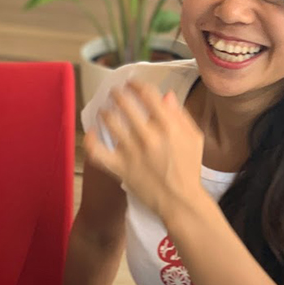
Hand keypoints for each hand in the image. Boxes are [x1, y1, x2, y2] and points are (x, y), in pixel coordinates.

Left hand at [85, 80, 204, 221]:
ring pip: (110, 122)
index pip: (147, 95)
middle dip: (117, 94)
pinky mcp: (120, 167)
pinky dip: (90, 140)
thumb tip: (165, 94)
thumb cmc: (189, 168)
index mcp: (169, 126)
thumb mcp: (193, 137)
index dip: (136, 85)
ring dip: (104, 112)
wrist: (180, 200)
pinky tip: (90, 132)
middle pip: (125, 105)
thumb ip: (180, 114)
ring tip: (104, 110)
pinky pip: (97, 151)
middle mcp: (148, 136)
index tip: (131, 84)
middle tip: (113, 93)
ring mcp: (132, 152)